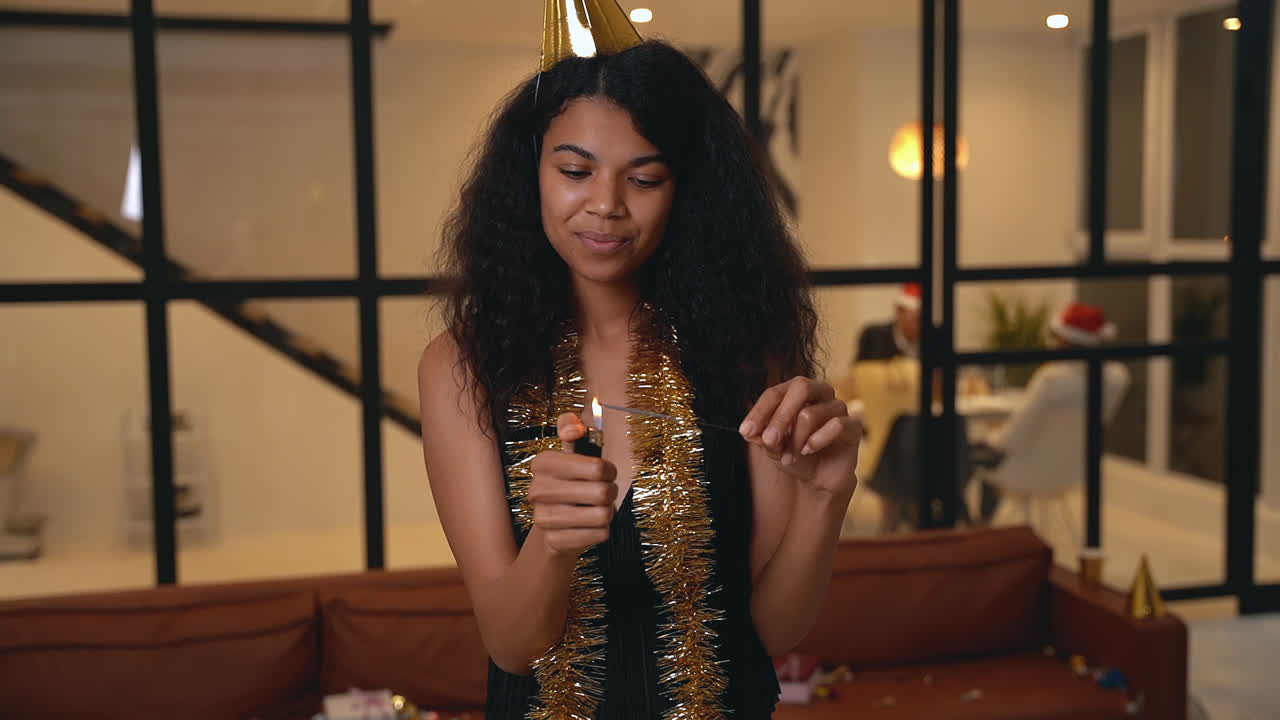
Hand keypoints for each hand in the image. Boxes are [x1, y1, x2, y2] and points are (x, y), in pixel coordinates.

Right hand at [528, 412, 617, 555]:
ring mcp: (543, 518)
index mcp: (543, 463)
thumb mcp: (572, 451)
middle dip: (611, 492)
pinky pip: (599, 534)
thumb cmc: (572, 482)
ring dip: (607, 512)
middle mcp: (538, 490)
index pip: (596, 467)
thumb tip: (576, 428)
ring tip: (597, 509)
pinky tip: (589, 527)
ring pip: (603, 515)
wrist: (555, 524)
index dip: (607, 470)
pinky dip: (602, 531)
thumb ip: (571, 427)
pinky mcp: (554, 542)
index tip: (602, 471)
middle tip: (604, 492)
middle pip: (603, 492)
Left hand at [739, 377, 862, 497]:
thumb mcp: (773, 447)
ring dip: (795, 441)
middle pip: (801, 388)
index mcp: (797, 392)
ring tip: (789, 458)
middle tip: (768, 440)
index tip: (746, 431)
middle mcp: (820, 393)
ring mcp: (838, 408)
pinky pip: (836, 425)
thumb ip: (762, 437)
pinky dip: (817, 440)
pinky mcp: (853, 426)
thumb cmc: (795, 454)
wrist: (819, 478)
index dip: (760, 411)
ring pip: (810, 414)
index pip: (776, 392)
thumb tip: (751, 431)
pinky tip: (808, 451)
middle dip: (779, 417)